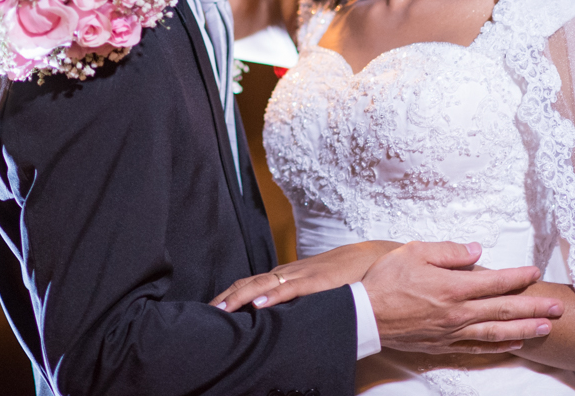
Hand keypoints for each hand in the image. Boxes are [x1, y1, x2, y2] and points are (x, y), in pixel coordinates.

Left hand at [211, 240, 400, 311]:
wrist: (368, 259)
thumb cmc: (340, 276)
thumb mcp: (311, 289)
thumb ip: (293, 299)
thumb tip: (272, 316)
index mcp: (283, 276)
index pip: (248, 285)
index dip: (228, 296)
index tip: (210, 310)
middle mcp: (286, 274)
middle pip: (248, 284)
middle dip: (225, 298)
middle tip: (205, 313)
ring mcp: (300, 276)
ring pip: (263, 285)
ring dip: (240, 297)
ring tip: (222, 310)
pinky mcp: (316, 282)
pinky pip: (290, 289)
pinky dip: (273, 296)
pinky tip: (259, 304)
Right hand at [362, 241, 563, 354]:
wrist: (365, 315)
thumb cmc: (386, 281)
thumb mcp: (415, 252)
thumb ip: (448, 251)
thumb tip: (476, 250)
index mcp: (453, 286)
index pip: (495, 281)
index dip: (518, 277)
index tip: (534, 272)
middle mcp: (458, 312)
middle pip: (504, 309)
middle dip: (533, 307)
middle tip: (557, 307)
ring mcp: (452, 332)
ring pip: (496, 332)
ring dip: (524, 329)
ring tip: (545, 327)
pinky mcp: (444, 345)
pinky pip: (478, 347)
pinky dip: (499, 346)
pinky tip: (513, 343)